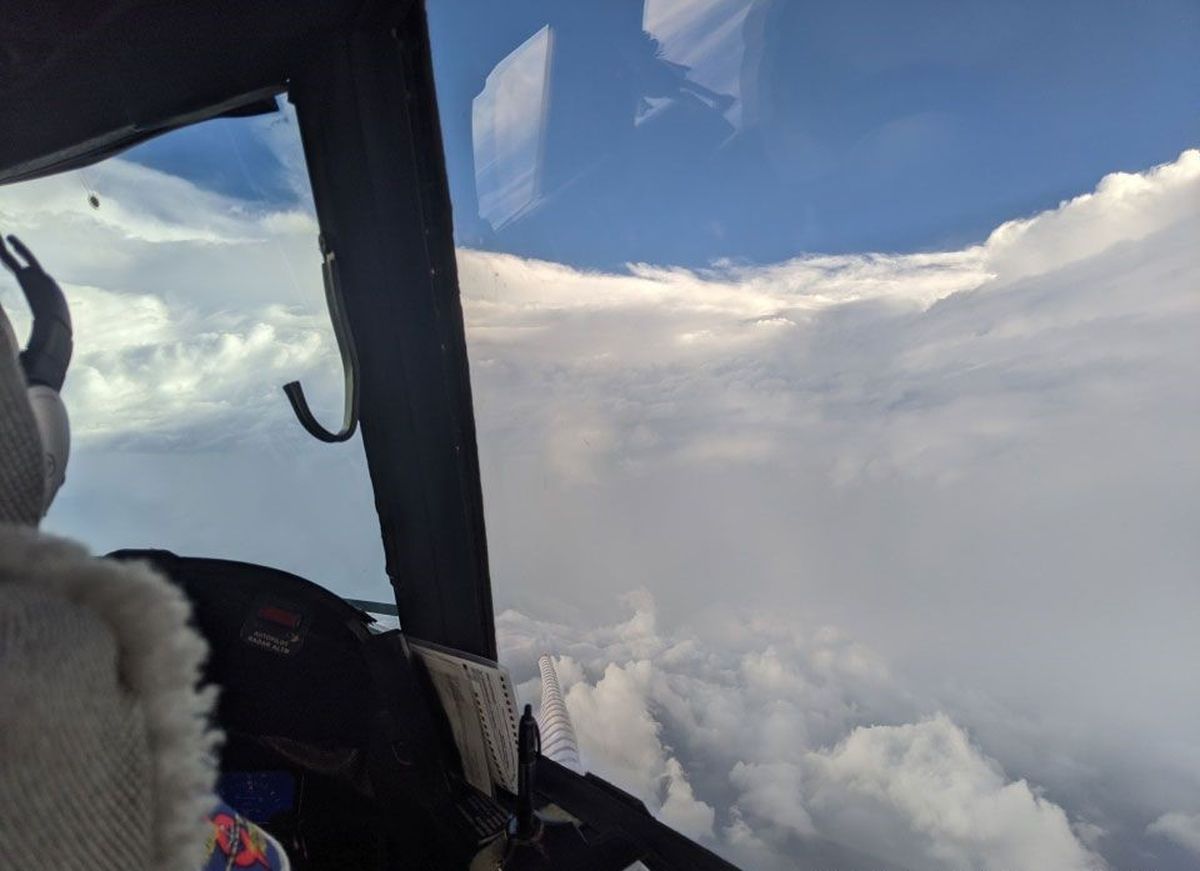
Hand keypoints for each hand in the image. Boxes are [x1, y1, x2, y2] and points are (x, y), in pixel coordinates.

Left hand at [0, 234, 71, 389]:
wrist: (55, 348)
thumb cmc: (42, 355)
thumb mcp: (30, 347)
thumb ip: (24, 347)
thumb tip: (20, 357)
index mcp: (42, 303)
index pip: (26, 280)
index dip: (15, 268)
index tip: (7, 257)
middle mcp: (45, 291)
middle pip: (23, 269)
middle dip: (10, 256)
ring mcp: (44, 285)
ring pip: (23, 263)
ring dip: (9, 250)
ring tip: (0, 237)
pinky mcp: (40, 282)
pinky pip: (26, 262)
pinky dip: (17, 250)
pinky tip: (6, 238)